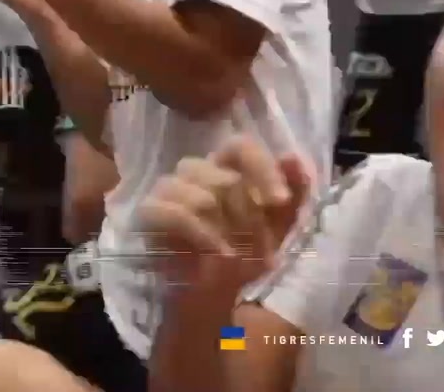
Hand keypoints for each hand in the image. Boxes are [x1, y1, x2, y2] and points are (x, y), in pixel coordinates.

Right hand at [140, 135, 310, 289]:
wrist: (210, 296)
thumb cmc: (241, 255)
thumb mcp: (278, 227)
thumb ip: (293, 193)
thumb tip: (295, 158)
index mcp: (224, 167)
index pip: (239, 146)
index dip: (262, 167)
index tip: (281, 201)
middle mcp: (195, 171)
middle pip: (225, 179)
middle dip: (250, 219)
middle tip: (261, 248)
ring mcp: (168, 189)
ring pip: (202, 197)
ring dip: (227, 232)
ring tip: (236, 256)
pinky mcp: (149, 211)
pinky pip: (177, 213)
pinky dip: (203, 235)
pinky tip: (216, 253)